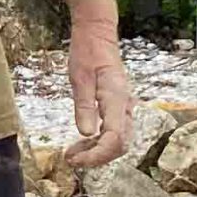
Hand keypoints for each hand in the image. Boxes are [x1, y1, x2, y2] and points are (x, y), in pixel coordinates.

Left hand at [63, 38, 136, 170]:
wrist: (98, 36)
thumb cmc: (87, 53)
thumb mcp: (79, 78)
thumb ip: (84, 106)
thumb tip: (87, 133)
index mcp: (116, 98)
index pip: (114, 138)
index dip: (96, 154)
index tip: (75, 159)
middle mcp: (125, 106)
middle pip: (120, 145)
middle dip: (97, 158)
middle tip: (71, 160)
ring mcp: (124, 108)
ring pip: (119, 141)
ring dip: (97, 152)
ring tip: (73, 154)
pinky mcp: (118, 109)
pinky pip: (114, 133)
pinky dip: (99, 143)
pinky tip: (82, 143)